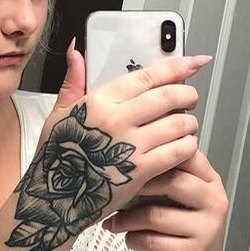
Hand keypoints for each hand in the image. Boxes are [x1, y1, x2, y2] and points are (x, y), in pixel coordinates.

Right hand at [10, 43, 210, 250]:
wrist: (53, 200)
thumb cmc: (56, 157)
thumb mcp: (58, 114)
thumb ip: (73, 81)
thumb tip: (77, 49)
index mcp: (99, 101)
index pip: (147, 76)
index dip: (177, 67)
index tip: (196, 62)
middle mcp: (116, 119)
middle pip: (168, 97)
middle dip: (188, 95)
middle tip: (191, 98)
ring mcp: (129, 145)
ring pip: (178, 124)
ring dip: (190, 122)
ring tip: (188, 125)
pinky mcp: (140, 171)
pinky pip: (177, 151)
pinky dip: (188, 146)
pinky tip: (186, 146)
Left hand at [103, 146, 227, 250]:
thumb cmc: (182, 226)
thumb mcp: (181, 197)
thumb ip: (166, 175)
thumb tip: (124, 157)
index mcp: (211, 181)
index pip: (187, 155)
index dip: (157, 154)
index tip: (130, 159)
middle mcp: (215, 202)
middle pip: (173, 182)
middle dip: (139, 185)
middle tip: (115, 190)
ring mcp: (208, 229)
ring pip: (156, 215)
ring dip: (127, 218)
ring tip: (112, 221)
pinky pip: (152, 241)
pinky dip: (133, 239)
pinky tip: (128, 238)